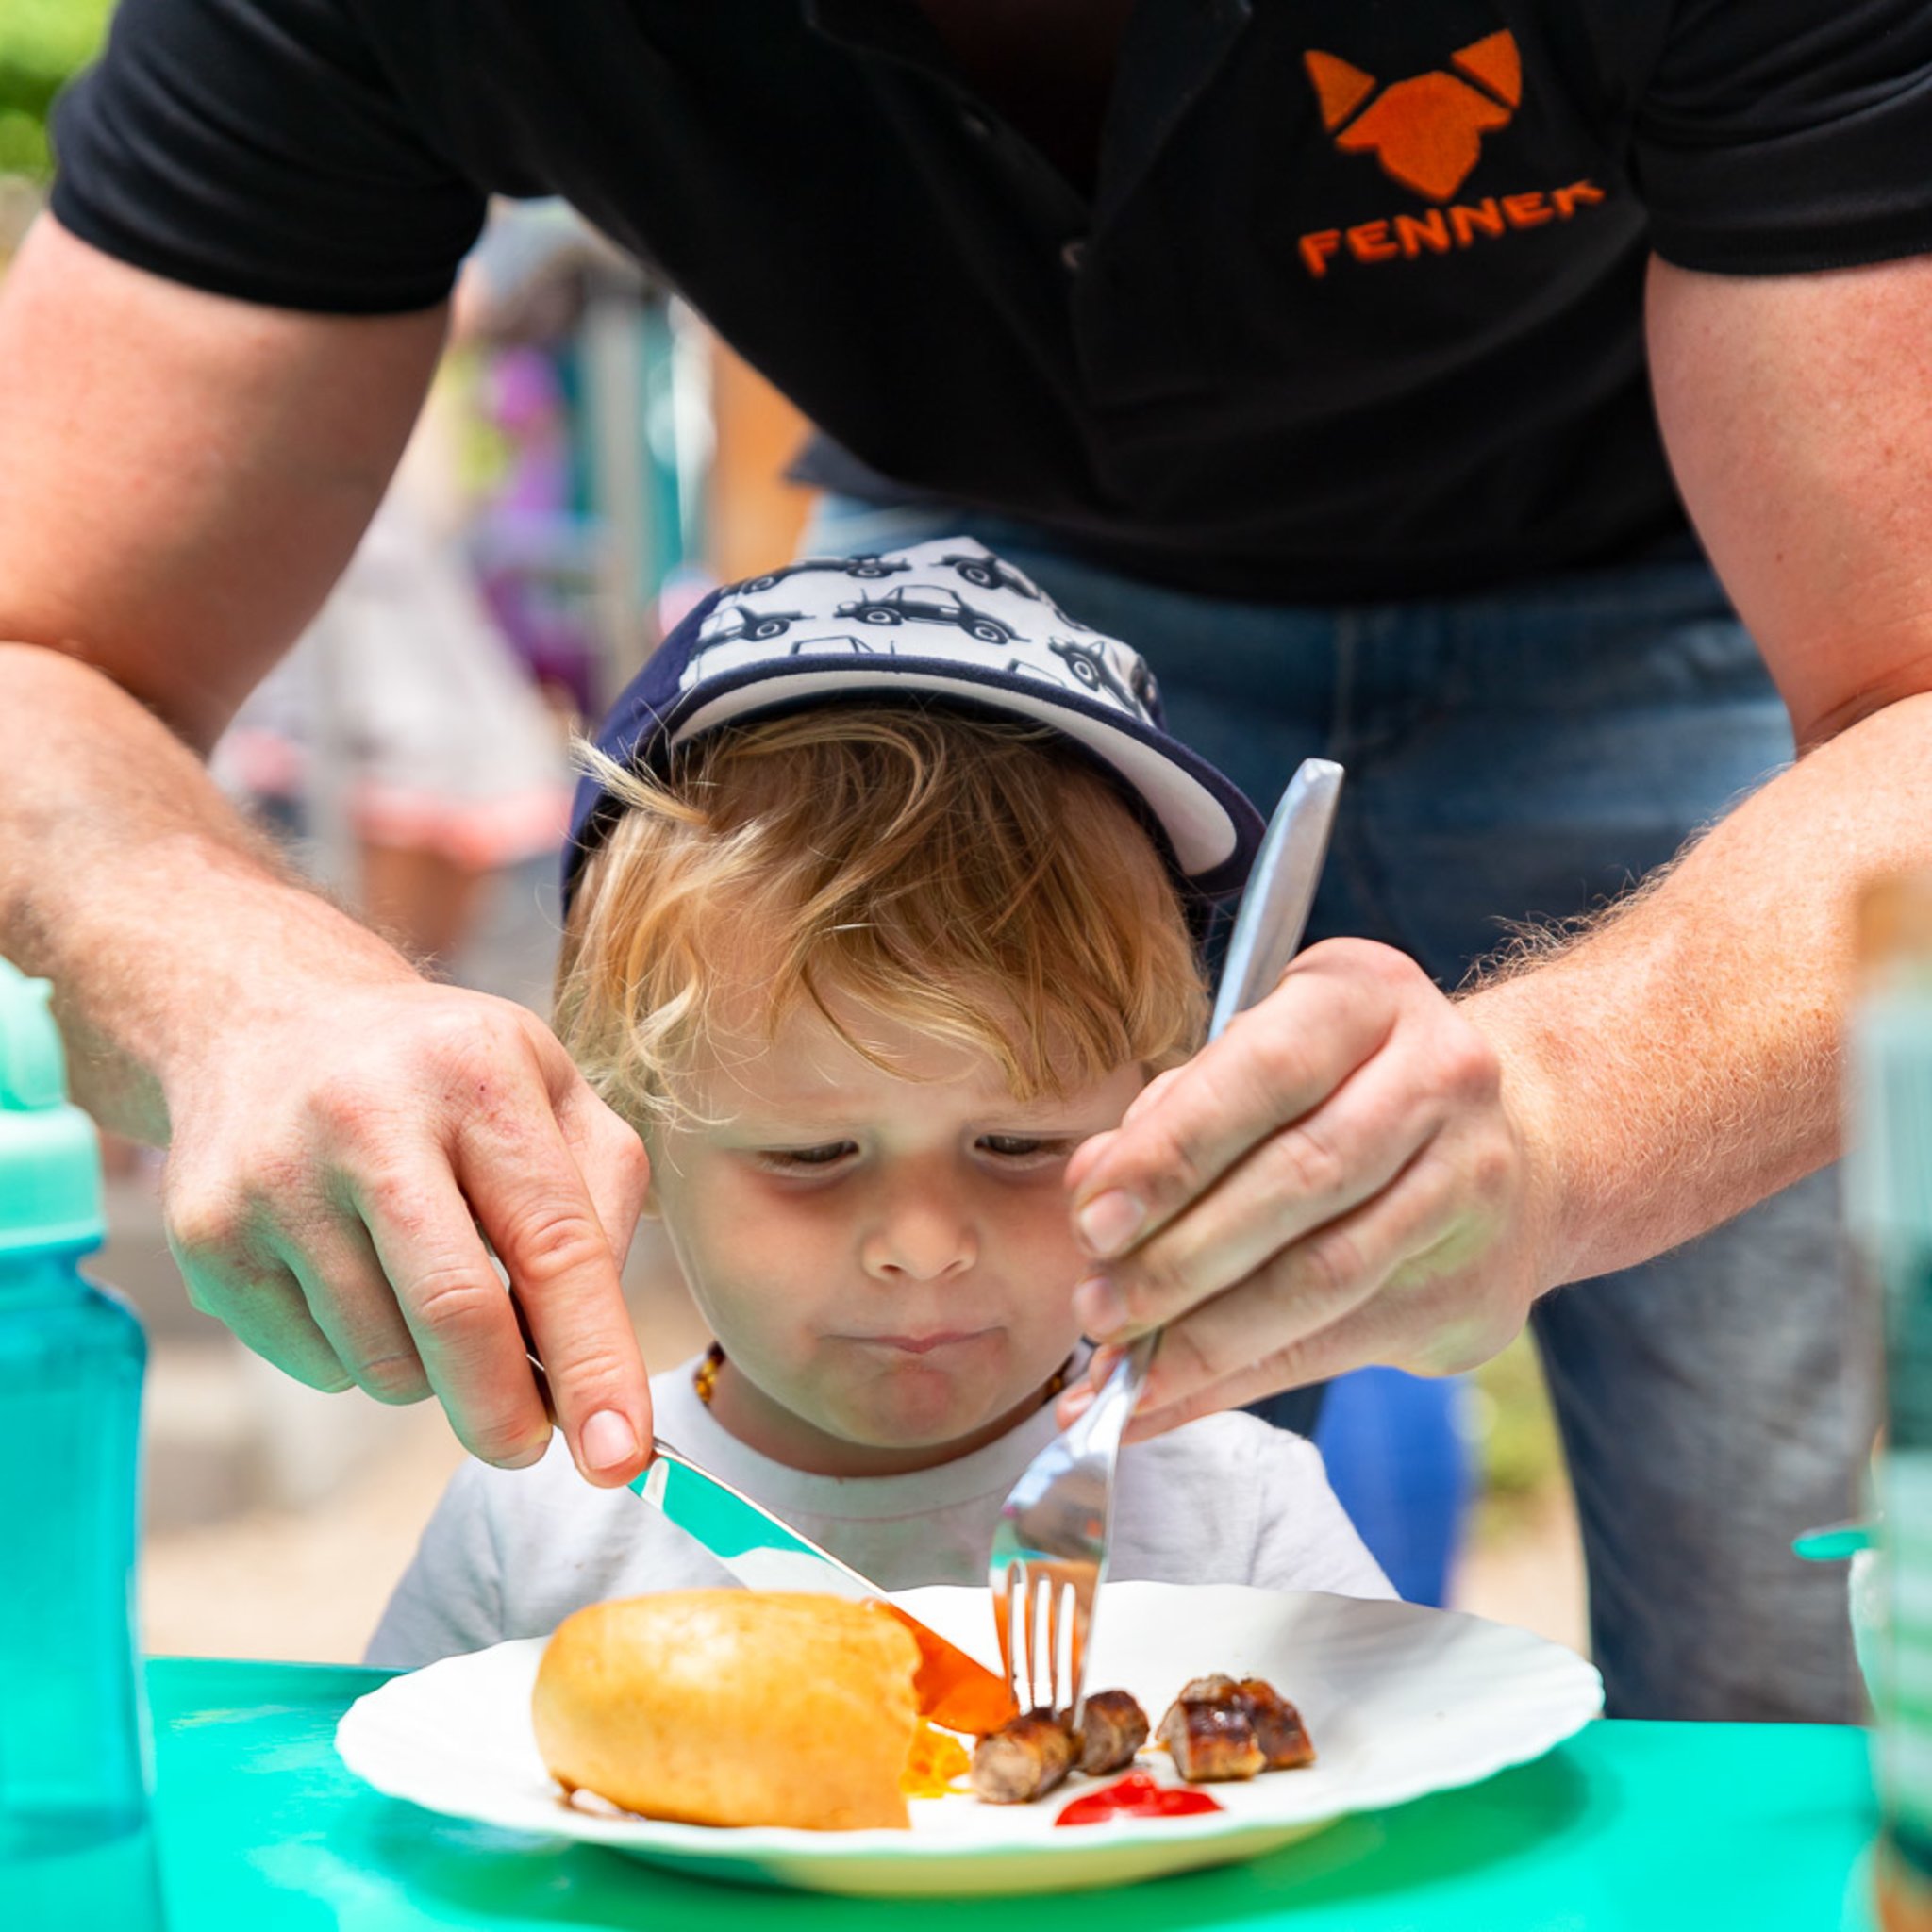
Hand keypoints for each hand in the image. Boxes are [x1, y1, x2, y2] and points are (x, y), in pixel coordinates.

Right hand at [159, 974, 652, 1482]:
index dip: (596, 1360)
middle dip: (506, 1412)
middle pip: (454, 1314)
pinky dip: (362, 1359)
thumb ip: (604, 1208)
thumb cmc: (448, 1083)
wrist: (264, 1024)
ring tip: (430, 1291)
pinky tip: (356, 1278)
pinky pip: (317, 1366)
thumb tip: (599, 1362)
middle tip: (533, 1447)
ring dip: (434, 1374)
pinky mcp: (207, 1238)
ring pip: (384, 1358)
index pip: (554, 1241)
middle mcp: (367, 1115)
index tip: (622, 1457)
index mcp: (477, 1071)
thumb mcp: (552, 1094)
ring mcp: (274, 1178)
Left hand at [1056, 939, 1547, 1437]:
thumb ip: (1170, 1117)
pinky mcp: (1475, 1282)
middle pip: (1296, 1180)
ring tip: (1124, 1369)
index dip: (1170, 1155)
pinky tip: (1165, 1401)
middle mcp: (1438, 1075)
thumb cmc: (1340, 1094)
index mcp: (1365, 996)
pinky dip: (1238, 1379)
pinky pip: (1336, 1340)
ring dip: (1207, 1334)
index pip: (1263, 1076)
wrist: (1516, 1146)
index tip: (1094, 1222)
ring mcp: (1471, 1179)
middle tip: (1098, 1308)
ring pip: (1324, 1274)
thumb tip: (1092, 1193)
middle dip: (1179, 1257)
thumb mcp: (1257, 1065)